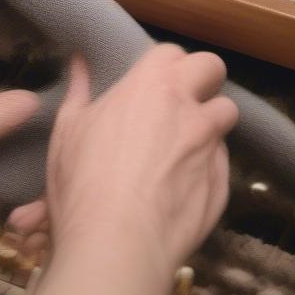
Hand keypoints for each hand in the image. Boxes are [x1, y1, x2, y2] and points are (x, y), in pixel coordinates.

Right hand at [9, 45, 237, 279]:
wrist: (118, 243)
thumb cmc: (84, 181)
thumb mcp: (69, 129)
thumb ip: (80, 89)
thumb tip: (80, 62)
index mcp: (150, 86)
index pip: (172, 51)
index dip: (164, 64)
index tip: (153, 80)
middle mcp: (188, 108)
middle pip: (213, 68)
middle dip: (202, 78)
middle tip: (180, 100)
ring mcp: (210, 145)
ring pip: (225, 116)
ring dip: (209, 123)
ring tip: (183, 145)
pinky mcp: (222, 184)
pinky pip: (221, 163)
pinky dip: (205, 167)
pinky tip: (179, 187)